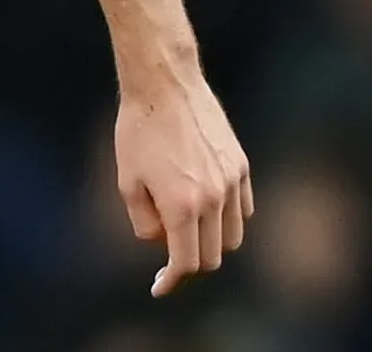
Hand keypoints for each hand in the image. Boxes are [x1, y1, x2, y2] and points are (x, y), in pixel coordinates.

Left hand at [116, 73, 251, 295]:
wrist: (164, 84)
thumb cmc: (138, 131)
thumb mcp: (127, 181)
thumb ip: (145, 222)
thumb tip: (164, 241)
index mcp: (182, 206)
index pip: (186, 263)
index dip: (171, 281)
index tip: (159, 287)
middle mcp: (214, 198)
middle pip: (212, 256)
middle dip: (189, 263)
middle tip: (168, 257)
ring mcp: (232, 181)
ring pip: (234, 236)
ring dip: (211, 242)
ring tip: (186, 228)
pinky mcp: (241, 165)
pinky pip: (244, 209)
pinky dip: (228, 218)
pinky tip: (205, 208)